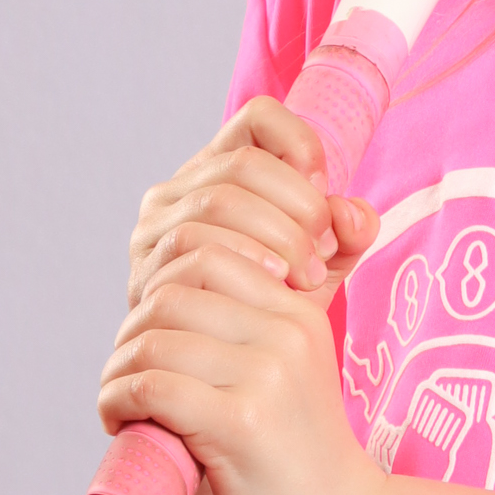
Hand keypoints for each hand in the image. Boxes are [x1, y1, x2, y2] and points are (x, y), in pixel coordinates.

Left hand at [99, 99, 386, 494]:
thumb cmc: (302, 450)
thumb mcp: (294, 368)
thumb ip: (250, 322)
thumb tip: (164, 289)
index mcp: (298, 311)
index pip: (204, 252)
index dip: (158, 289)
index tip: (155, 337)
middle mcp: (286, 332)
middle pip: (170, 293)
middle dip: (131, 332)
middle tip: (129, 373)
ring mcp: (265, 376)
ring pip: (152, 339)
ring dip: (118, 371)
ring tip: (122, 401)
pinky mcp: (239, 424)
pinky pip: (149, 388)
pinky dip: (117, 402)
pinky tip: (124, 423)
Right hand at [127, 97, 376, 307]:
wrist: (224, 376)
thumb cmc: (272, 310)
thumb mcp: (321, 268)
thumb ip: (347, 237)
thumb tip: (351, 214)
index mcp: (220, 170)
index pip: (259, 117)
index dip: (302, 145)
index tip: (326, 195)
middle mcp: (178, 189)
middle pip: (245, 163)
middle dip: (298, 206)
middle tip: (324, 253)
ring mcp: (154, 227)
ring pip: (220, 200)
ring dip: (278, 236)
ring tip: (307, 277)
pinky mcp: (143, 267)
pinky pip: (192, 243)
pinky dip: (245, 259)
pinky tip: (274, 286)